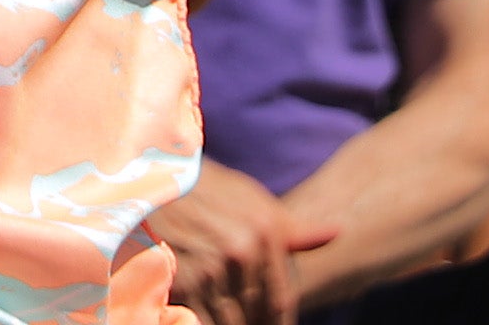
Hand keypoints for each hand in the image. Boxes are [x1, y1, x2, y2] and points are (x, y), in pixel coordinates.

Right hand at [142, 162, 328, 324]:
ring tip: (227, 315)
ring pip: (230, 322)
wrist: (151, 178)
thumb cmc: (208, 190)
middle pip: (256, 315)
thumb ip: (294, 229)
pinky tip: (205, 316)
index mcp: (264, 232)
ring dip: (230, 323)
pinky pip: (200, 320)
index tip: (273, 324)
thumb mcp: (253, 201)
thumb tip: (337, 232)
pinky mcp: (180, 280)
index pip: (281, 300)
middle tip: (246, 319)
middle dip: (253, 324)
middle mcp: (241, 251)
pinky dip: (204, 323)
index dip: (278, 321)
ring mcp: (210, 268)